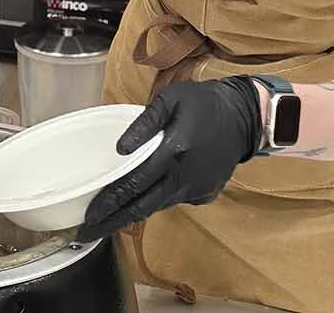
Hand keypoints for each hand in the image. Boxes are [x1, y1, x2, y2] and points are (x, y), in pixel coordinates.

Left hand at [75, 76, 261, 243]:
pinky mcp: (205, 194)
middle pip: (141, 208)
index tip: (89, 218)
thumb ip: (144, 124)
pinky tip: (143, 196)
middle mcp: (183, 179)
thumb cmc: (202, 103)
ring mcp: (196, 190)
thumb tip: (120, 149)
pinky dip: (156, 199)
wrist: (245, 116)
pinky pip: (173, 200)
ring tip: (108, 217)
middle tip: (88, 234)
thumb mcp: (170, 100)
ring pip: (157, 206)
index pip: (133, 185)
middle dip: (113, 222)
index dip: (109, 204)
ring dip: (132, 213)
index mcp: (173, 153)